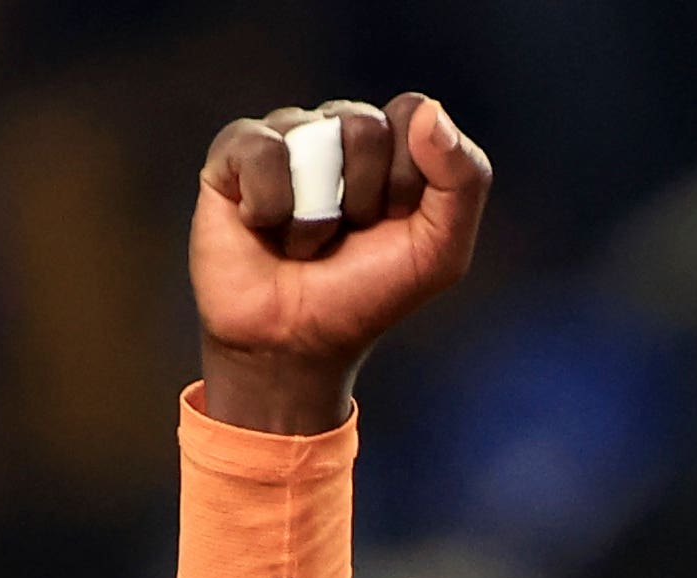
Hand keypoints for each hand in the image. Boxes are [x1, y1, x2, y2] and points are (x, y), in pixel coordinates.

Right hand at [190, 93, 494, 438]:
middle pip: (364, 125)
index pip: (411, 113)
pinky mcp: (232, 155)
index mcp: (389, 144)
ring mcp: (283, 138)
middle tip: (346, 236)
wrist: (294, 345)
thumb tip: (429, 112)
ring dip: (316, 214)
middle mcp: (335, 130)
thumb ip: (464, 180)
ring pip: (314, 137)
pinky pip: (262, 152)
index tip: (395, 222)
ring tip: (304, 241)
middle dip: (363, 198)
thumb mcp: (440, 252)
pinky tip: (263, 228)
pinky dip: (271, 206)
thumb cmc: (366, 294)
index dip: (408, 176)